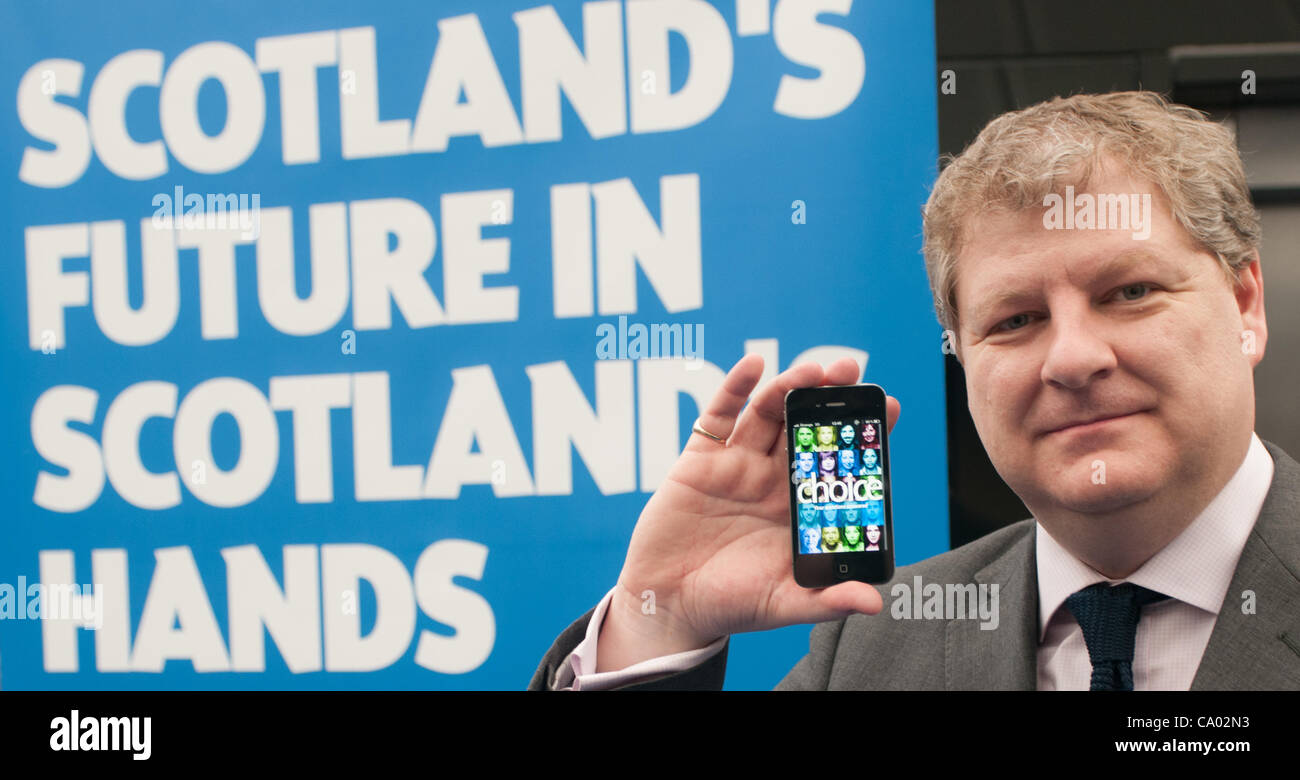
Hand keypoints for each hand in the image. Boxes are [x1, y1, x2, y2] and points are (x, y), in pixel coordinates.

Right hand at [596, 354, 900, 670]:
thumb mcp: (784, 604)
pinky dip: (734, 388)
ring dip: (788, 386)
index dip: (862, 433)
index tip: (889, 407)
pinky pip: (718, 416)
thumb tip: (874, 603)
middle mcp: (772, 478)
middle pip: (805, 425)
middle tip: (849, 369)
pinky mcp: (700, 460)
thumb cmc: (731, 605)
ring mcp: (737, 465)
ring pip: (767, 413)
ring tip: (809, 370)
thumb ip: (826, 600)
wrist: (670, 606)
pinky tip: (753, 366)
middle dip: (827, 396)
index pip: (837, 460)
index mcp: (800, 507)